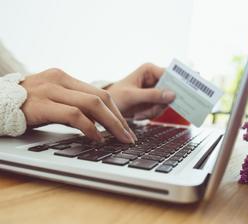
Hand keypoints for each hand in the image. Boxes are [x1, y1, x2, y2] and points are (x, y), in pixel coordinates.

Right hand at [20, 68, 135, 142]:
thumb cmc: (26, 105)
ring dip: (111, 124)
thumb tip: (98, 122)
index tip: (126, 127)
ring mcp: (50, 90)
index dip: (117, 111)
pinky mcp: (41, 104)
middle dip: (119, 119)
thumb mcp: (53, 100)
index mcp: (65, 78)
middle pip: (101, 97)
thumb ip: (73, 105)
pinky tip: (97, 138)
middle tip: (129, 136)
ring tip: (120, 139)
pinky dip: (90, 127)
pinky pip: (74, 115)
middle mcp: (60, 80)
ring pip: (92, 104)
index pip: (100, 93)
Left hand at [106, 63, 175, 119]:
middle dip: (159, 104)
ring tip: (139, 114)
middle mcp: (154, 78)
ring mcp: (155, 90)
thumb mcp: (132, 96)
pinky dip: (150, 114)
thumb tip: (172, 95)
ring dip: (153, 111)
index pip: (170, 75)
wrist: (107, 109)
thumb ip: (152, 95)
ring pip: (166, 103)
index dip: (176, 85)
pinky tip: (139, 115)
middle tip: (149, 110)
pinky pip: (160, 109)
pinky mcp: (154, 101)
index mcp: (150, 70)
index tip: (176, 97)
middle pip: (170, 91)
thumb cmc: (115, 97)